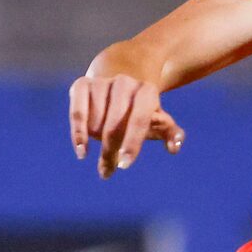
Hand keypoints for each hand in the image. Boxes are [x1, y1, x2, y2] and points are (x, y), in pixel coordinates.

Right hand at [69, 69, 184, 177]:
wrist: (118, 88)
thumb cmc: (143, 113)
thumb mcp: (160, 122)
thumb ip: (171, 134)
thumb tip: (174, 148)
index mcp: (146, 91)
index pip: (139, 119)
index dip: (132, 143)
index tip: (124, 165)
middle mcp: (124, 82)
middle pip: (114, 125)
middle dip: (111, 150)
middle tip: (109, 169)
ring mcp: (102, 82)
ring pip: (96, 122)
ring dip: (97, 142)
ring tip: (104, 149)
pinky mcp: (82, 85)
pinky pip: (78, 113)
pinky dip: (78, 133)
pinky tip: (82, 151)